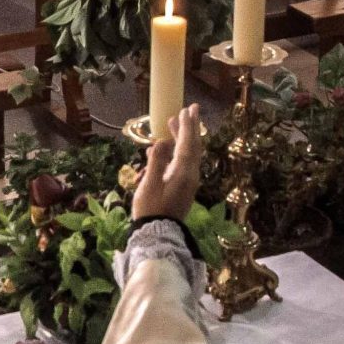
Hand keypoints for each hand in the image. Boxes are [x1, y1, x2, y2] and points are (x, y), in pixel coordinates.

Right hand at [132, 105, 206, 223]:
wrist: (157, 234)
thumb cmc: (151, 209)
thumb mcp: (150, 184)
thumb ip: (157, 161)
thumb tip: (163, 142)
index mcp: (183, 172)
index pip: (187, 144)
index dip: (186, 126)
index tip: (186, 110)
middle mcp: (190, 175)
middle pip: (193, 147)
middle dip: (190, 128)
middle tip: (189, 110)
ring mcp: (188, 182)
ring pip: (188, 154)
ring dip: (183, 138)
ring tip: (174, 124)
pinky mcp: (183, 188)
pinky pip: (183, 163)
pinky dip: (177, 151)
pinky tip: (164, 149)